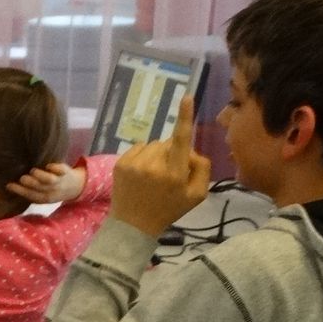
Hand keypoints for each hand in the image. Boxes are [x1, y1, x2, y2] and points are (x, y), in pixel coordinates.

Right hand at [9, 162, 86, 203]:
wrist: (76, 187)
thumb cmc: (53, 190)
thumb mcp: (42, 195)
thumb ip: (29, 191)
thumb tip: (9, 186)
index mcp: (44, 198)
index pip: (30, 196)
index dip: (19, 191)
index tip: (8, 185)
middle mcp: (52, 191)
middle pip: (39, 188)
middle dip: (29, 184)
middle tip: (22, 178)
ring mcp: (59, 182)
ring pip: (49, 180)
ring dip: (40, 176)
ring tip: (33, 171)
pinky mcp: (66, 172)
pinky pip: (61, 170)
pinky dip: (55, 168)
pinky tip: (48, 166)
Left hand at [111, 96, 212, 236]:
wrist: (134, 224)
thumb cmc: (169, 209)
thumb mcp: (197, 195)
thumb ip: (201, 168)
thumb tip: (190, 150)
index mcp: (174, 173)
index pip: (181, 140)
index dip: (185, 117)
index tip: (187, 97)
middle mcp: (153, 165)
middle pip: (169, 143)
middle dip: (173, 153)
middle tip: (170, 175)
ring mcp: (134, 164)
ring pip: (154, 145)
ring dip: (157, 155)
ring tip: (154, 177)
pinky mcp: (121, 163)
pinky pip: (139, 148)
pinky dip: (144, 157)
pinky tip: (142, 174)